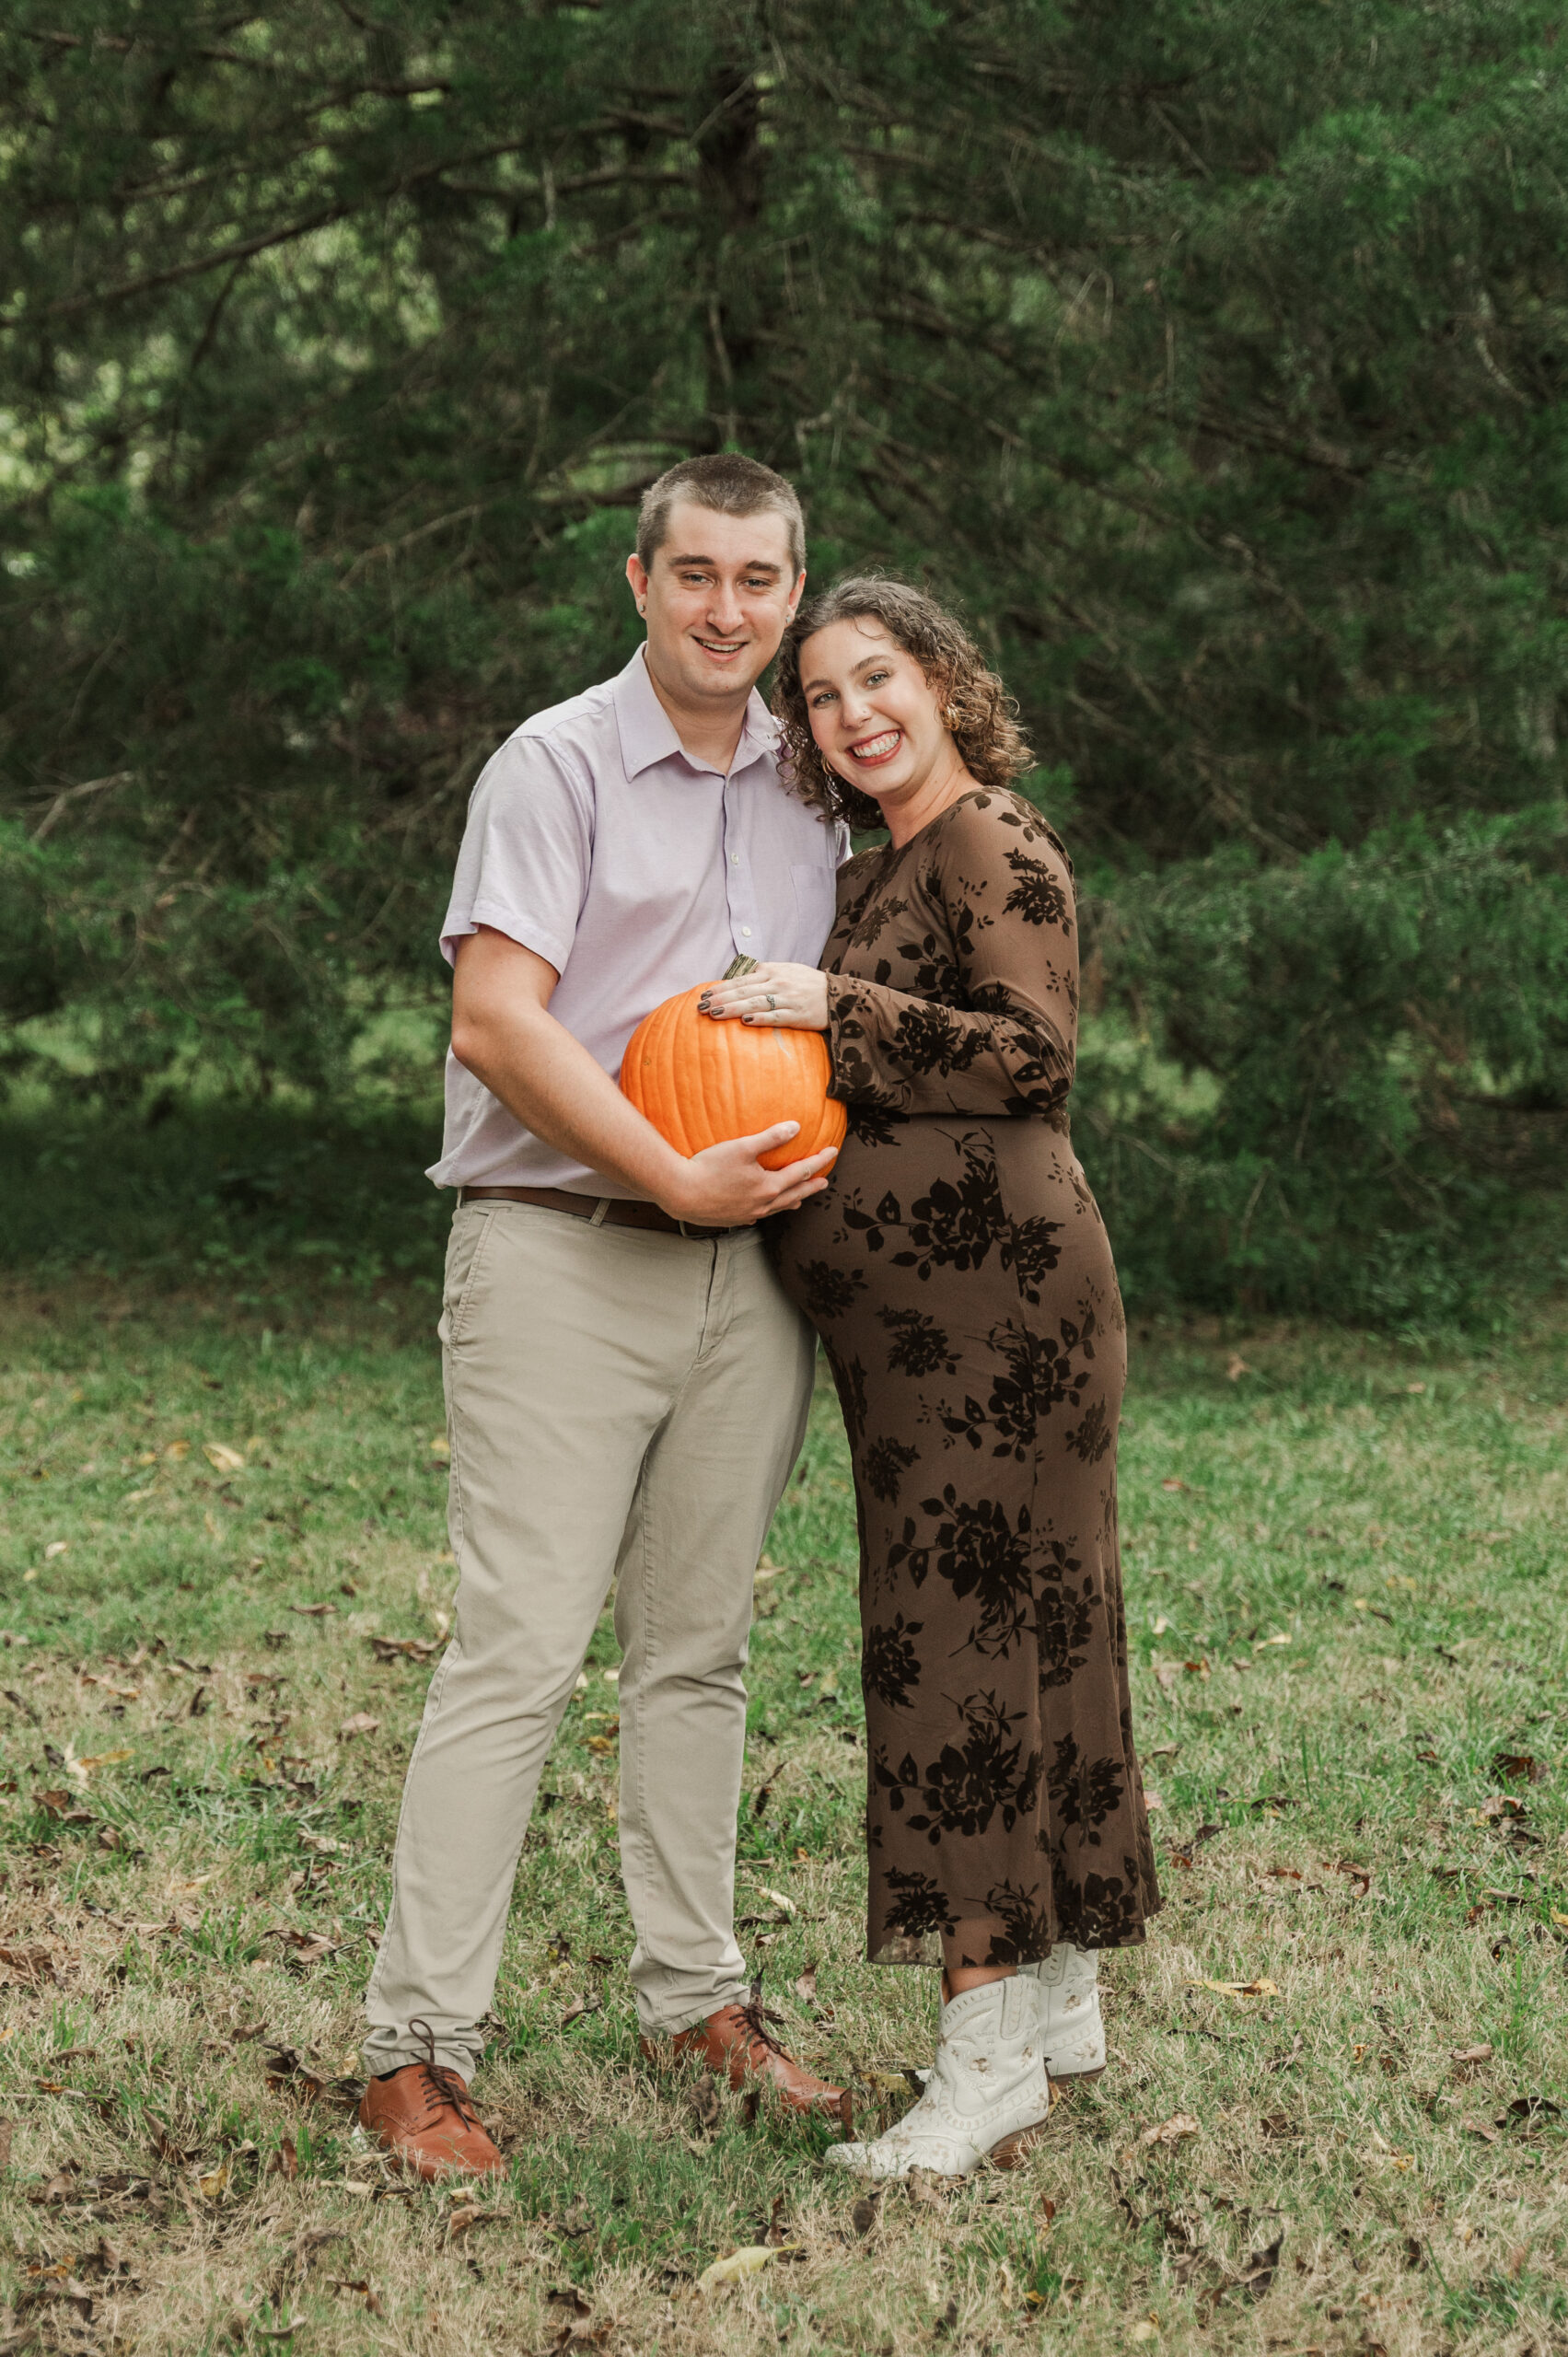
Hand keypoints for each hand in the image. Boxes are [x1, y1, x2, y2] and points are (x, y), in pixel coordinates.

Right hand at [658, 1123, 837, 1225]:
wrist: (680, 1193)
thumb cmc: (709, 1168)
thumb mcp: (742, 1147)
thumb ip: (771, 1137)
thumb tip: (795, 1127)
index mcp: (769, 1187)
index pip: (802, 1172)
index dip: (819, 1160)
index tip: (833, 1151)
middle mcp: (763, 1205)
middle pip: (794, 1194)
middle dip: (811, 1186)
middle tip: (825, 1182)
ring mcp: (748, 1215)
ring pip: (777, 1208)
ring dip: (792, 1200)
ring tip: (800, 1199)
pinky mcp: (733, 1219)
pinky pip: (757, 1216)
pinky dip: (767, 1210)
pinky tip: (762, 1210)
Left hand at [699, 961, 828, 1031]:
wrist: (839, 995)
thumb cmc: (808, 985)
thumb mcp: (785, 972)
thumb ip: (763, 976)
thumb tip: (737, 981)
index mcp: (772, 971)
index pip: (741, 980)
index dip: (721, 987)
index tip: (704, 995)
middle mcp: (778, 982)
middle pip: (743, 991)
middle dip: (720, 999)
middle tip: (701, 1007)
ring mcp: (788, 998)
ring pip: (755, 1003)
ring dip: (733, 1009)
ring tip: (714, 1014)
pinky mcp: (797, 1014)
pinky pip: (776, 1016)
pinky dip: (760, 1018)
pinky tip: (745, 1022)